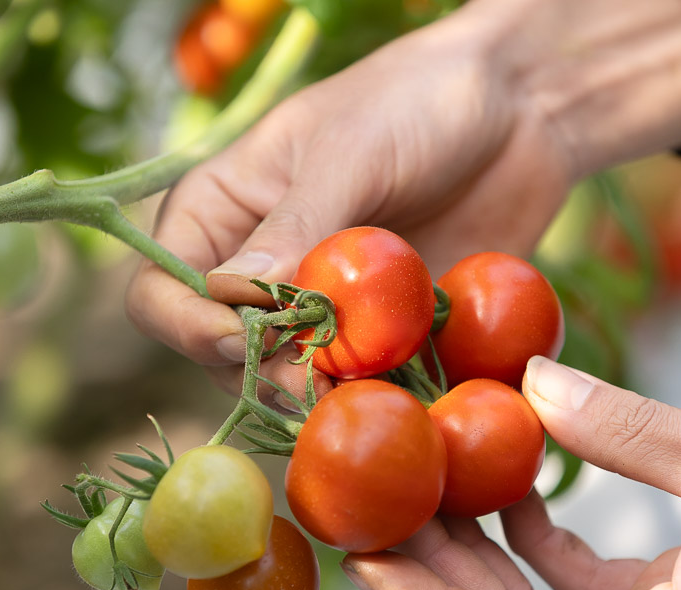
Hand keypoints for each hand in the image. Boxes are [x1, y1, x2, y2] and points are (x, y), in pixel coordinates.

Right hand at [125, 0, 680, 394]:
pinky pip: (363, 383)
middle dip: (264, 374)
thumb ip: (295, 226)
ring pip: (291, 383)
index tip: (245, 337)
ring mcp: (323, 306)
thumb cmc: (418, 101)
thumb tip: (235, 299)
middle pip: (220, 355)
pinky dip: (379, 397)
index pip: (161, 293)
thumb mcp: (348, 152)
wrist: (520, 109)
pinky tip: (410, 395)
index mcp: (222, 213)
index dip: (189, 327)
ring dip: (322, 397)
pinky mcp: (383, 332)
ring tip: (370, 389)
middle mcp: (260, 268)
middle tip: (322, 376)